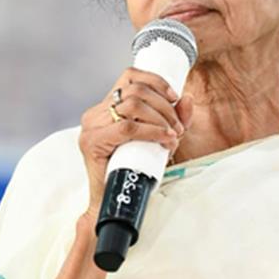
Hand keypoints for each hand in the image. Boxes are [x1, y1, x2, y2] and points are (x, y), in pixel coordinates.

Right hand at [79, 68, 193, 215]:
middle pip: (136, 90)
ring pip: (133, 105)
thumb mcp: (159, 139)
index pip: (130, 76)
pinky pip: (127, 127)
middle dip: (165, 107)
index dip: (156, 81)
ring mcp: (91, 126)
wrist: (112, 202)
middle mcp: (95, 113)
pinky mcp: (92, 142)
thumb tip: (187, 98)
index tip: (175, 96)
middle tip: (178, 128)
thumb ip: (173, 119)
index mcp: (106, 107)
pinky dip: (152, 131)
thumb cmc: (133, 170)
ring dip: (161, 119)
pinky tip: (165, 139)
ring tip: (172, 137)